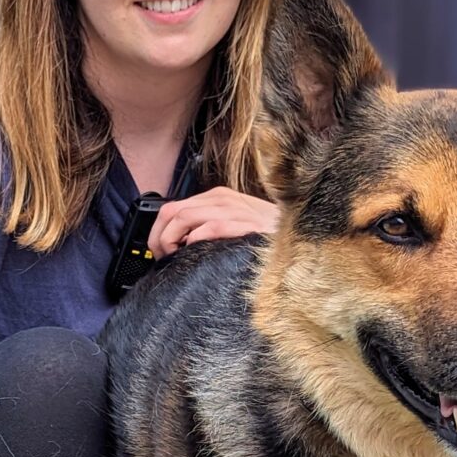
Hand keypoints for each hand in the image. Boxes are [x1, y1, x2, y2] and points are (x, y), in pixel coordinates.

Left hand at [147, 189, 279, 258]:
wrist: (298, 241)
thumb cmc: (265, 240)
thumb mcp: (232, 228)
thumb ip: (206, 230)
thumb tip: (177, 245)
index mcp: (217, 198)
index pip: (171, 208)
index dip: (158, 231)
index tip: (158, 252)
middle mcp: (222, 199)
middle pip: (172, 212)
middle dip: (160, 238)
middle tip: (164, 258)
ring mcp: (234, 209)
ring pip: (184, 217)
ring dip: (172, 241)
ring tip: (177, 258)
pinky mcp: (244, 223)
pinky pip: (209, 227)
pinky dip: (194, 241)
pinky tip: (195, 253)